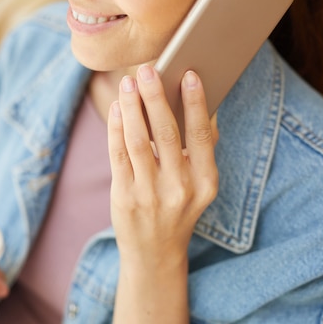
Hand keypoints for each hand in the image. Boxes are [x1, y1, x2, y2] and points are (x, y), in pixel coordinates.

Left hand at [107, 65, 218, 265]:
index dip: (196, 103)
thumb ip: (198, 151)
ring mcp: (150, 194)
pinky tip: (118, 108)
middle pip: (167, 134)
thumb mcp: (199, 187)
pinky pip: (118, 155)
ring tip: (128, 84)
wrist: (155, 253)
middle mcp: (180, 189)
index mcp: (206, 183)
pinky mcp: (125, 197)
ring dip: (132, 108)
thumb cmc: (178, 209)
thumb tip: (195, 103)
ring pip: (138, 141)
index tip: (189, 74)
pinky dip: (117, 128)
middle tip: (147, 70)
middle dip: (155, 98)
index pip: (203, 136)